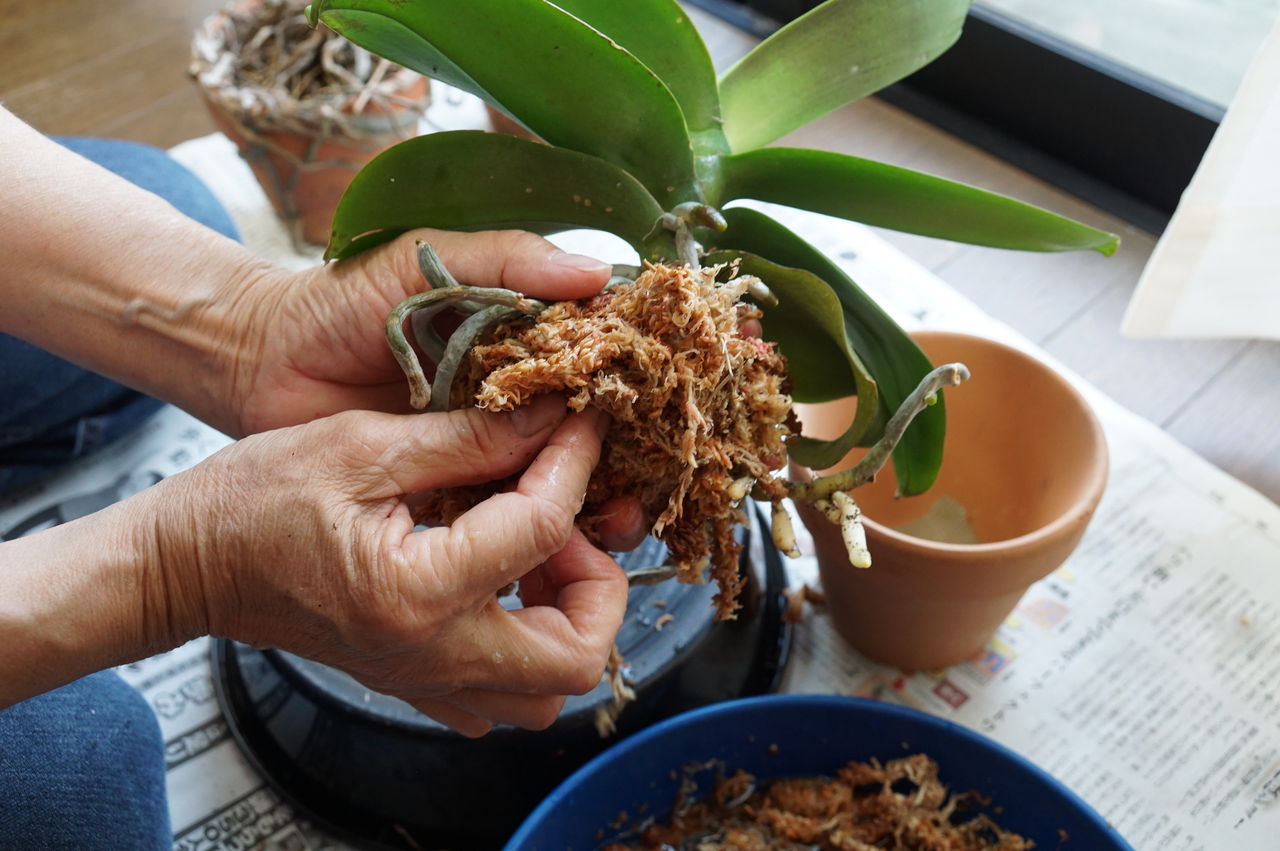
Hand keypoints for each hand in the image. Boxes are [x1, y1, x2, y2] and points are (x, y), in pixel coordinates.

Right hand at [142, 397, 626, 735]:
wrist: (187, 563)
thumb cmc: (252, 500)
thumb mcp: (361, 445)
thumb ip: (466, 437)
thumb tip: (547, 419)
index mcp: (416, 591)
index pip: (544, 531)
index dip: (575, 465)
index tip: (582, 427)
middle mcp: (429, 654)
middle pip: (575, 656)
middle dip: (598, 581)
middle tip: (569, 523)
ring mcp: (423, 680)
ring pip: (546, 691)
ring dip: (566, 617)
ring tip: (537, 550)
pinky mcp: (414, 681)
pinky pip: (500, 695)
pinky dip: (526, 643)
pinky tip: (503, 583)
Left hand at [223, 227, 646, 549]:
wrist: (259, 360)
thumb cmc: (342, 300)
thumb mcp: (430, 261)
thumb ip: (508, 261)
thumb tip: (599, 272)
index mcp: (520, 340)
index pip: (596, 365)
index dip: (635, 387)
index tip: (665, 406)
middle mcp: (511, 399)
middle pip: (589, 437)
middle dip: (624, 467)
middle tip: (641, 491)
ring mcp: (480, 448)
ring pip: (555, 484)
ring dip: (593, 507)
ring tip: (613, 527)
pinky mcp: (445, 490)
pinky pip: (499, 515)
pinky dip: (533, 536)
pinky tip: (563, 551)